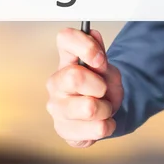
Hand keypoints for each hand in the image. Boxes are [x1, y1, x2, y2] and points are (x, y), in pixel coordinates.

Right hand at [46, 27, 123, 147]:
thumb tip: (93, 34)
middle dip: (100, 86)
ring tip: (102, 109)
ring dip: (106, 109)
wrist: (104, 116)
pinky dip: (108, 126)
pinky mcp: (63, 130)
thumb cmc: (101, 90)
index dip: (85, 47)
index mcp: (65, 62)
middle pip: (74, 76)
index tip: (100, 60)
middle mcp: (55, 83)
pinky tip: (101, 122)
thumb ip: (100, 55)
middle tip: (103, 91)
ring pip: (89, 107)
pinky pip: (96, 129)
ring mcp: (56, 108)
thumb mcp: (106, 70)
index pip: (65, 39)